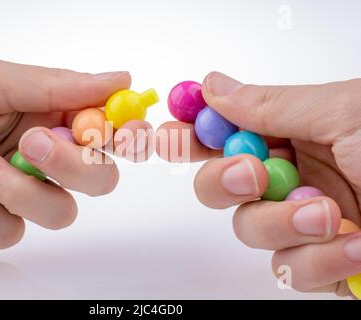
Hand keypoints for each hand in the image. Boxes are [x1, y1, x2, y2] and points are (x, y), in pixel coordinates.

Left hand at [0, 58, 151, 248]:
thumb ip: (57, 86)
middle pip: (98, 179)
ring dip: (21, 192)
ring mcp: (18, 192)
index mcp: (49, 116)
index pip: (107, 131)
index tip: (123, 133)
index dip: (126, 135)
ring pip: (59, 213)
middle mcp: (41, 157)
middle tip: (35, 145)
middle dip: (74, 168)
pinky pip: (10, 233)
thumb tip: (120, 81)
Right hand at [157, 72, 360, 296]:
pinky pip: (291, 271)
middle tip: (252, 174)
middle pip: (220, 187)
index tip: (170, 134)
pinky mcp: (325, 262)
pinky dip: (317, 260)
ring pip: (250, 232)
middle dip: (226, 181)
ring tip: (328, 214)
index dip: (191, 134)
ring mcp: (305, 222)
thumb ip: (272, 105)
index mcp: (295, 133)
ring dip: (282, 224)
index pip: (223, 134)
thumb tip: (212, 87)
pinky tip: (356, 245)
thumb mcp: (346, 111)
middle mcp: (293, 176)